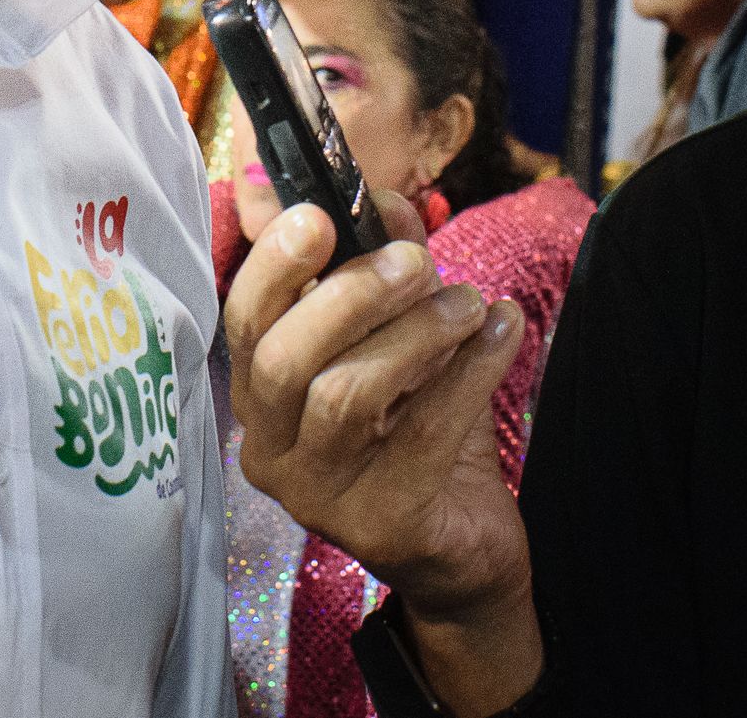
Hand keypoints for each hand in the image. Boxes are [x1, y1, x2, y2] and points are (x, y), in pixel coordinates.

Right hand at [226, 194, 541, 715]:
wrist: (461, 547)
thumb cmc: (416, 427)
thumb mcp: (398, 341)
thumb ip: (385, 271)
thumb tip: (385, 199)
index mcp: (259, 394)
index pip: (243, 321)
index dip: (274, 266)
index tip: (318, 216)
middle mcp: (269, 447)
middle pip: (285, 360)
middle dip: (349, 297)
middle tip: (414, 262)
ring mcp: (317, 495)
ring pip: (347, 396)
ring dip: (416, 335)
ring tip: (469, 302)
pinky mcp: (379, 526)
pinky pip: (422, 437)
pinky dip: (468, 374)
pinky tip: (503, 332)